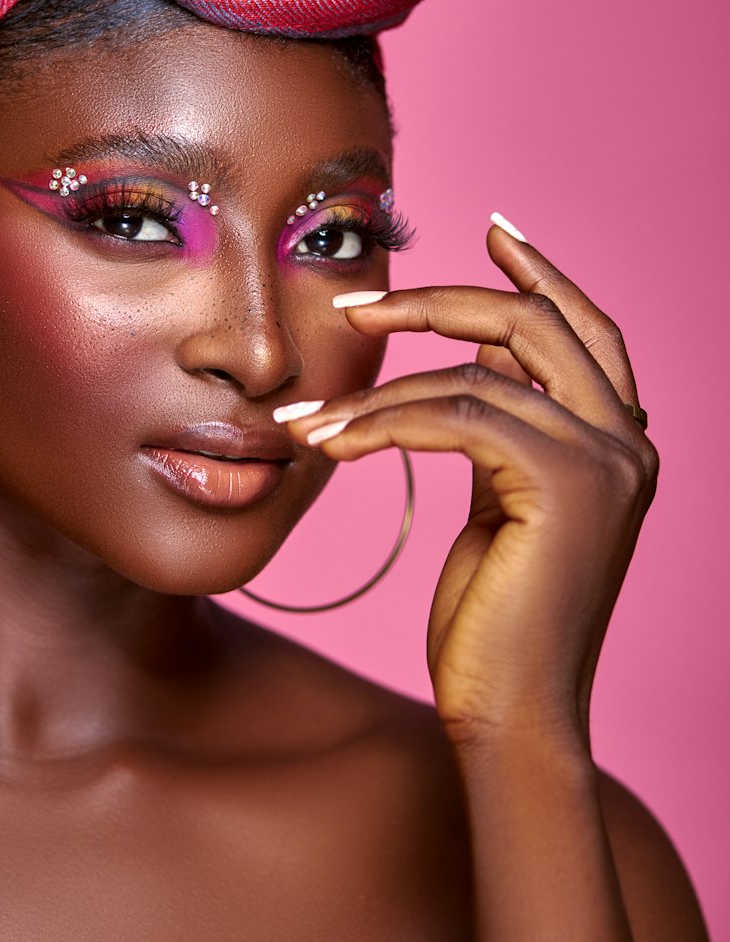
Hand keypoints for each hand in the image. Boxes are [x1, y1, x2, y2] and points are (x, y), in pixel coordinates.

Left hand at [285, 223, 658, 750]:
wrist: (514, 713)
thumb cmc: (496, 618)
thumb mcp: (501, 500)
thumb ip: (504, 426)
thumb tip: (478, 357)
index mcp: (619, 441)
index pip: (584, 329)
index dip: (541, 274)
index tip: (493, 229)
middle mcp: (628, 441)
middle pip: (534, 324)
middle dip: (440, 300)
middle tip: (360, 302)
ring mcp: (607, 460)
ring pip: (476, 373)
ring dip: (378, 390)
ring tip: (312, 417)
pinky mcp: (567, 485)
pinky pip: (458, 416)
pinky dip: (385, 423)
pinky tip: (334, 443)